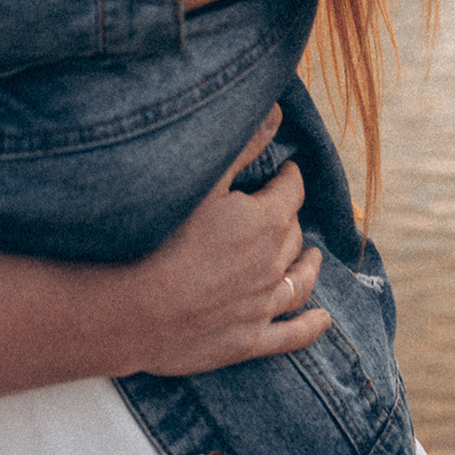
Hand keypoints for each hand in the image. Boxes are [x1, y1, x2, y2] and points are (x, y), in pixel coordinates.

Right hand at [107, 109, 329, 377]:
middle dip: (291, 219)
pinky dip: (311, 326)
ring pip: (299, 281)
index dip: (289, 177)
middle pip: (294, 236)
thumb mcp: (201, 182)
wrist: (131, 310)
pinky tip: (323, 321)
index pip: (291, 191)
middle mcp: (272, 264)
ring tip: (314, 257)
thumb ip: (242, 147)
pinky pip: (291, 334)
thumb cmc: (159, 238)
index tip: (286, 171)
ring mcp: (262, 306)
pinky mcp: (248, 341)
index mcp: (265, 222)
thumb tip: (277, 114)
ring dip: (308, 267)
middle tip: (282, 210)